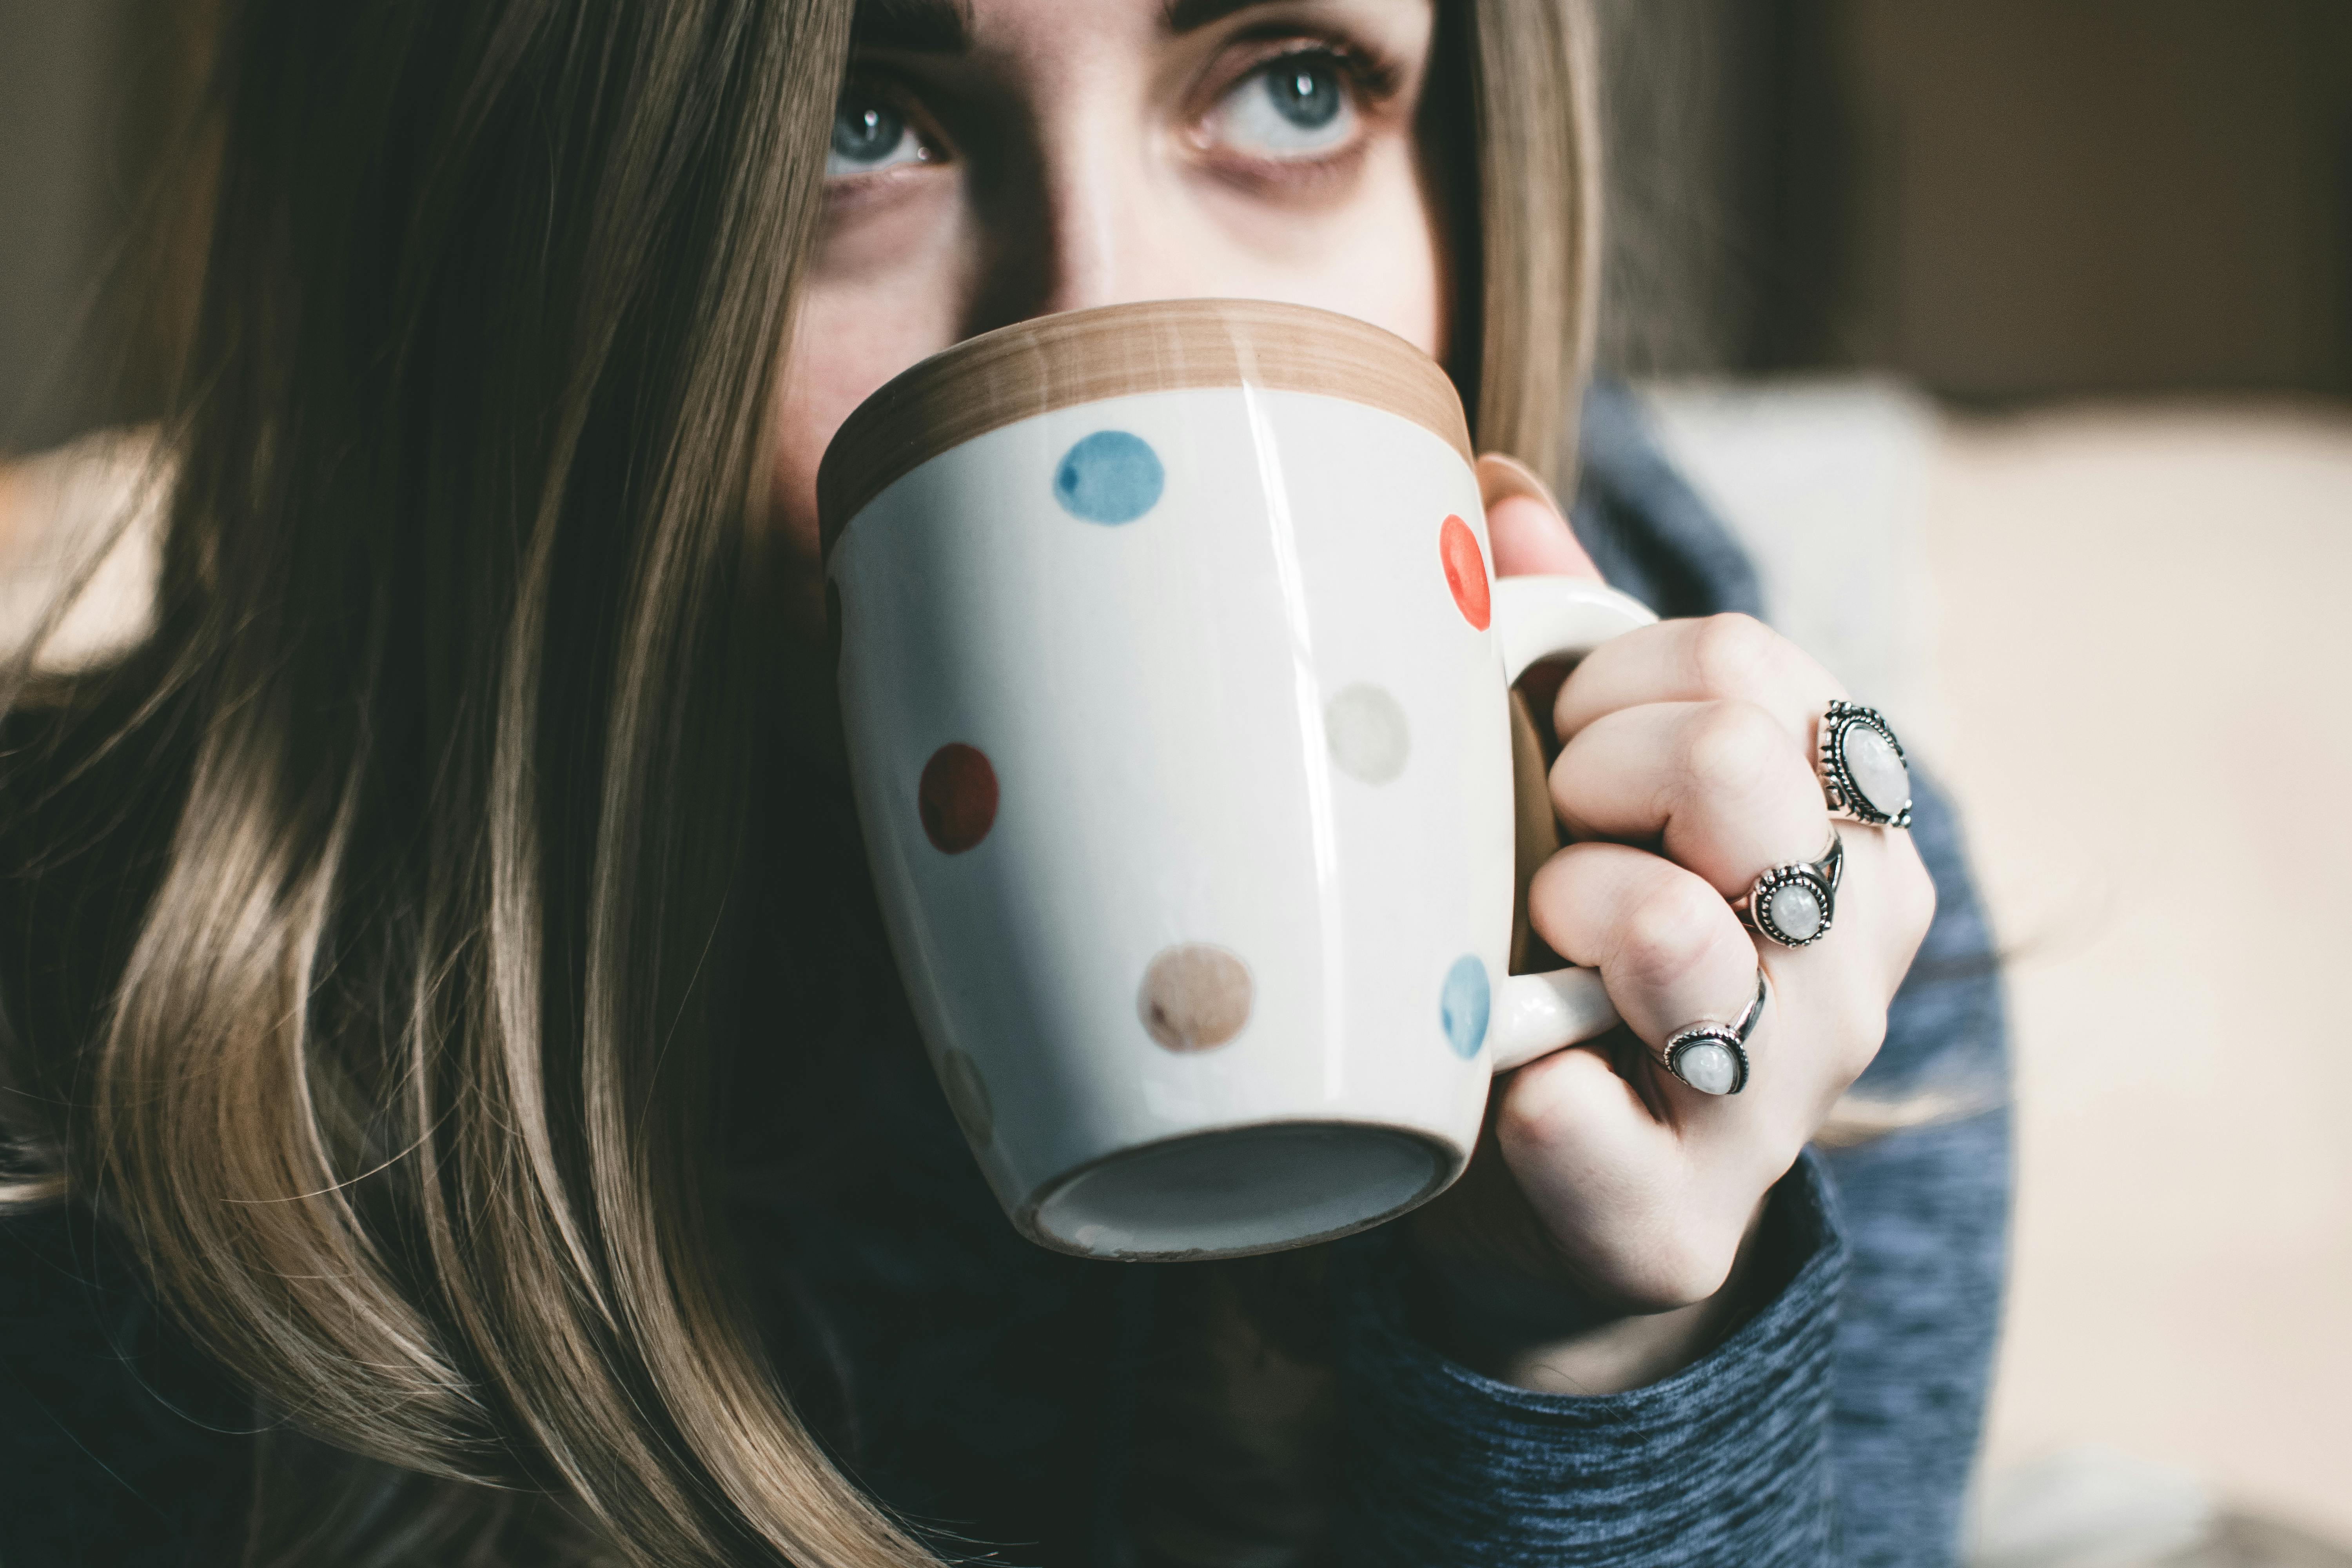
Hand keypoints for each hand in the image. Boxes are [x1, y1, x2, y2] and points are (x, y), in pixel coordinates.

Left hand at [1403, 453, 1936, 1392]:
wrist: (1556, 1184)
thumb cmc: (1577, 938)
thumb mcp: (1590, 783)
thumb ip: (1571, 644)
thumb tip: (1499, 489)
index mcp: (1850, 823)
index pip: (1744, 670)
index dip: (1613, 685)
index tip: (1570, 741)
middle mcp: (1852, 956)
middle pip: (1732, 775)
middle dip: (1597, 779)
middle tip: (1556, 839)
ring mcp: (1778, 1099)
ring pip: (1676, 937)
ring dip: (1566, 916)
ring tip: (1539, 949)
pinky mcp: (1678, 1223)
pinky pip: (1584, 1124)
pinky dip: (1528, 1095)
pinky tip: (1516, 1082)